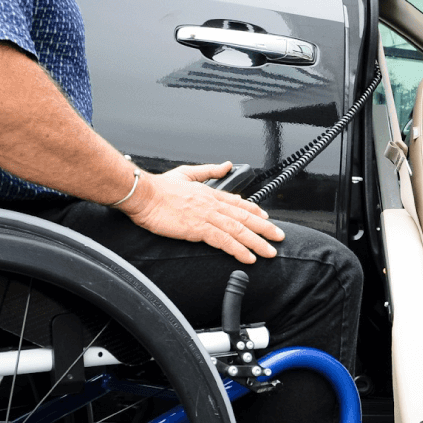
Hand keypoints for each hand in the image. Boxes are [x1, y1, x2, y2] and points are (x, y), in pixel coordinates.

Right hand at [118, 161, 284, 262]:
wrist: (143, 195)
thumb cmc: (160, 187)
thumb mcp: (188, 173)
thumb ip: (209, 170)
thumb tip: (226, 164)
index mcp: (211, 193)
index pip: (239, 202)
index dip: (256, 211)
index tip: (267, 218)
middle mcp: (213, 204)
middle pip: (246, 218)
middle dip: (265, 229)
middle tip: (279, 237)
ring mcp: (208, 216)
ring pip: (239, 230)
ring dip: (257, 243)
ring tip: (269, 252)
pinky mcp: (199, 229)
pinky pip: (224, 241)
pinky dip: (239, 250)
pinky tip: (248, 257)